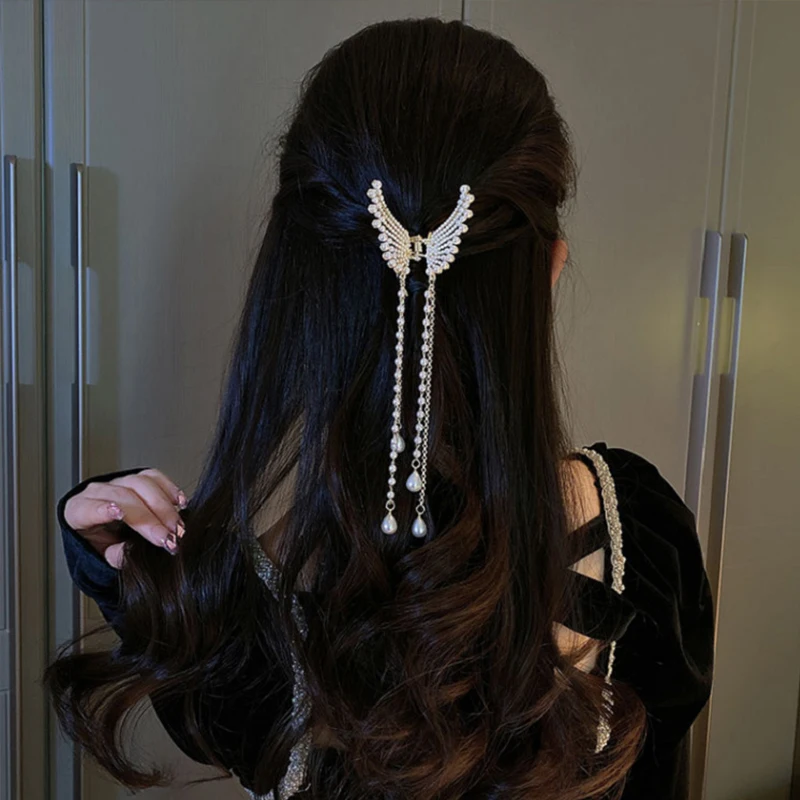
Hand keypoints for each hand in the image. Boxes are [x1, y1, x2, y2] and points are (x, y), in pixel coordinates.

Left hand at [64, 468, 187, 568]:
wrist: (109, 537)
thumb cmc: (103, 547)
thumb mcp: (102, 559)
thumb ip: (114, 555)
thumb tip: (132, 550)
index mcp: (78, 511)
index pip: (88, 507)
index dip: (103, 509)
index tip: (120, 514)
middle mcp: (97, 492)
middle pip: (124, 498)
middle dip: (150, 519)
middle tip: (167, 538)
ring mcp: (119, 482)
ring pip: (142, 484)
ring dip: (164, 507)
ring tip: (176, 527)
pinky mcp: (138, 478)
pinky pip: (154, 476)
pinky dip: (169, 489)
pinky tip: (180, 503)